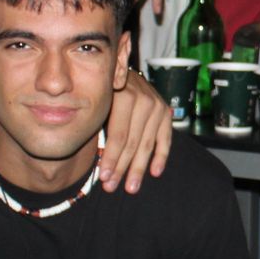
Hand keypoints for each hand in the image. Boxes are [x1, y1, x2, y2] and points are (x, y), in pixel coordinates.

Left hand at [100, 70, 171, 192]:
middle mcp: (144, 100)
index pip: (119, 136)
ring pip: (147, 144)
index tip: (104, 178)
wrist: (122, 71)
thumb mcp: (97, 102)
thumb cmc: (103, 92)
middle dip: (122, 168)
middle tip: (111, 187)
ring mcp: (158, 106)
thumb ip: (98, 125)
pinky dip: (160, 156)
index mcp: (124, 95)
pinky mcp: (166, 112)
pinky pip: (165, 139)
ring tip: (131, 187)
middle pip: (133, 143)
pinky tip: (154, 172)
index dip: (111, 159)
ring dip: (138, 168)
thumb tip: (93, 160)